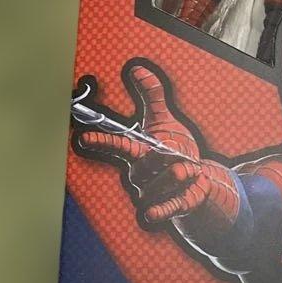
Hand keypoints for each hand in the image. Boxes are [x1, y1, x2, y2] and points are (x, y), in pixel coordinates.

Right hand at [74, 62, 238, 226]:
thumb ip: (152, 95)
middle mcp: (141, 173)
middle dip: (162, 158)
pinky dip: (159, 210)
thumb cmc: (175, 148)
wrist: (197, 179)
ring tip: (189, 170)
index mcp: (138, 152)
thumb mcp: (164, 120)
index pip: (118, 144)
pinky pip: (162, 209)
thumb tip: (138, 68)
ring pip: (160, 183)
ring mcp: (153, 191)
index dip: (103, 140)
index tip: (85, 137)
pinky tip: (153, 214)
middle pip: (145, 165)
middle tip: (177, 154)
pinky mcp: (170, 205)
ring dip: (178, 175)